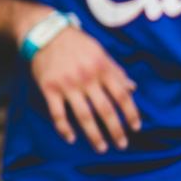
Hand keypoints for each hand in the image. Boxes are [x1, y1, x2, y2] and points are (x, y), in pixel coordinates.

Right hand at [29, 25, 140, 151]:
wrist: (45, 32)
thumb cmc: (76, 43)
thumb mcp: (100, 52)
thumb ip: (116, 71)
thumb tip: (132, 88)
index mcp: (102, 68)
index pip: (122, 96)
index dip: (131, 114)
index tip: (135, 128)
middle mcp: (87, 78)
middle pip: (105, 110)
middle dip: (116, 130)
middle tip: (122, 145)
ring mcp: (67, 84)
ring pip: (84, 115)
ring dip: (94, 135)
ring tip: (101, 148)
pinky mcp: (49, 88)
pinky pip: (58, 113)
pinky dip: (64, 128)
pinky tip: (71, 138)